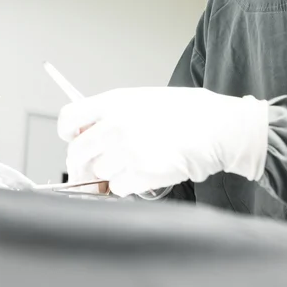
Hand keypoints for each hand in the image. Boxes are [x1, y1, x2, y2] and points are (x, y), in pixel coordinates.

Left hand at [58, 87, 267, 197]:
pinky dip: (128, 184)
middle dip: (82, 164)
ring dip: (111, 173)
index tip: (74, 139)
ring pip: (99, 173)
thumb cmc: (187, 111)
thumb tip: (89, 133)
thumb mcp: (144, 99)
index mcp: (115, 102)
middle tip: (92, 167)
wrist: (218, 126)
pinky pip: (119, 188)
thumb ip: (113, 114)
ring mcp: (127, 151)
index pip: (69, 118)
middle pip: (77, 153)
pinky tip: (146, 170)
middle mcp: (115, 126)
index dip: (68, 133)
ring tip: (134, 161)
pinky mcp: (140, 174)